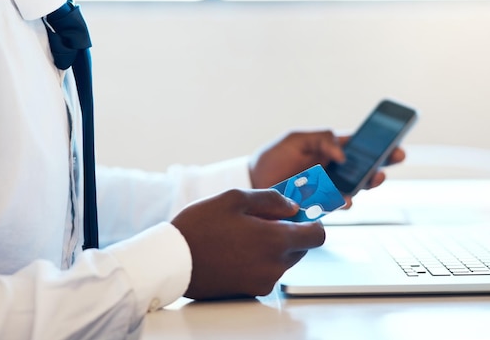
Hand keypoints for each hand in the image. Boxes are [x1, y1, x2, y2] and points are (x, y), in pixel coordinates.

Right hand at [171, 189, 324, 299]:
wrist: (172, 261)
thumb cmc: (199, 227)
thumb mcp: (234, 198)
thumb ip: (271, 200)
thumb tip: (292, 206)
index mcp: (275, 240)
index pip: (317, 235)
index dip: (311, 222)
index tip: (301, 214)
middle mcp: (274, 265)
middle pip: (300, 248)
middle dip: (288, 232)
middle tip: (263, 219)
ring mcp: (263, 281)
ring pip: (283, 260)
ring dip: (272, 246)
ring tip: (242, 234)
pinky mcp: (250, 291)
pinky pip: (266, 272)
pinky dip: (259, 260)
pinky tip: (236, 250)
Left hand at [248, 129, 405, 203]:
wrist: (253, 182)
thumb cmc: (273, 158)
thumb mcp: (296, 139)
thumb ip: (321, 139)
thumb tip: (342, 152)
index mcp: (328, 150)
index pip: (358, 146)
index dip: (377, 144)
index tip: (394, 142)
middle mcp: (332, 170)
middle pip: (364, 168)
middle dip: (382, 163)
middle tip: (394, 158)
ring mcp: (328, 189)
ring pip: (356, 187)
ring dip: (368, 183)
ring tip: (375, 177)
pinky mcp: (320, 206)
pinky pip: (338, 204)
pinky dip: (344, 201)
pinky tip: (346, 198)